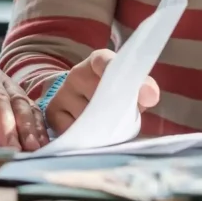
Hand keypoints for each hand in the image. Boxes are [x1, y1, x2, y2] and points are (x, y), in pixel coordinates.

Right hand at [44, 49, 159, 136]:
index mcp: (99, 62)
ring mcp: (62, 93)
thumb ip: (144, 89)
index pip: (103, 61)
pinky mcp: (51, 113)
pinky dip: (82, 138)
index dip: (110, 69)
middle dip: (112, 114)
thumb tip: (150, 95)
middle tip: (120, 121)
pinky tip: (88, 135)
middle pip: (98, 99)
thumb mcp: (130, 88)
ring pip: (85, 119)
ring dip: (99, 130)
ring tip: (105, 129)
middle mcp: (76, 74)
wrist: (84, 100)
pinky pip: (70, 131)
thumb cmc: (112, 93)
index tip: (126, 84)